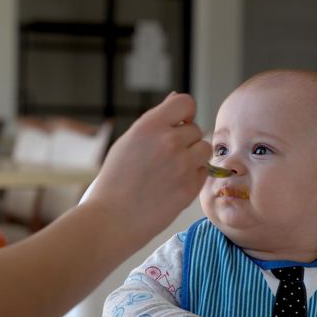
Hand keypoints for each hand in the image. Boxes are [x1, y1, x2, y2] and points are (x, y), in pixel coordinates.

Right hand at [88, 93, 210, 241]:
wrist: (112, 218)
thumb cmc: (116, 180)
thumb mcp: (129, 142)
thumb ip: (155, 121)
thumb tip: (176, 98)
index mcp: (150, 125)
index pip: (186, 103)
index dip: (184, 115)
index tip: (177, 126)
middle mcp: (169, 141)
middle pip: (196, 129)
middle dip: (186, 141)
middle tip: (166, 158)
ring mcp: (182, 164)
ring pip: (204, 150)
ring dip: (193, 158)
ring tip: (172, 170)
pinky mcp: (190, 186)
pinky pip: (203, 172)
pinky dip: (193, 177)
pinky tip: (173, 185)